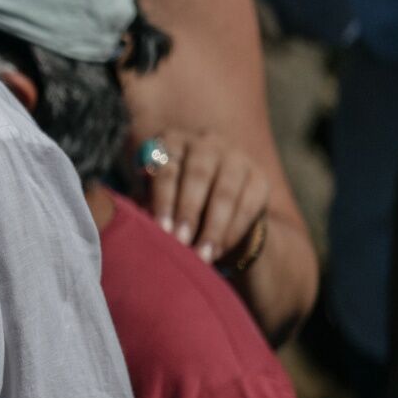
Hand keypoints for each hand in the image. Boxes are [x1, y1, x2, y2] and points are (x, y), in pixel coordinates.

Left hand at [141, 130, 270, 263]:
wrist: (210, 201)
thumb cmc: (170, 197)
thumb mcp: (153, 195)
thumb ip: (145, 202)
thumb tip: (138, 220)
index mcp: (173, 141)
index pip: (167, 168)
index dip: (163, 200)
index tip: (161, 229)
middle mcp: (206, 143)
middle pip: (198, 176)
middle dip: (189, 212)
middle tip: (181, 242)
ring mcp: (236, 158)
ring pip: (225, 193)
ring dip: (213, 228)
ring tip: (202, 256)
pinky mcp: (259, 177)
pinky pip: (247, 205)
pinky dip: (233, 231)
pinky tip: (219, 250)